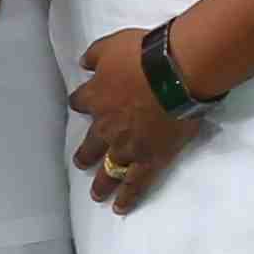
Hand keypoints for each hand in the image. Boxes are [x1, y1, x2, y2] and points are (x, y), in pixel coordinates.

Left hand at [63, 34, 206, 215]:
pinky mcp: (150, 159)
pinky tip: (120, 208)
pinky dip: (127, 197)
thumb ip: (94, 56)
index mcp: (95, 97)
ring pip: (108, 170)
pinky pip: (136, 184)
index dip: (83, 103)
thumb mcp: (110, 45)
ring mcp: (126, 146)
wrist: (172, 74)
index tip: (84, 104)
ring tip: (96, 194)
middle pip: (90, 145)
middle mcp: (105, 126)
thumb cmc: (142, 54)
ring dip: (101, 183)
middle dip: (85, 155)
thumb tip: (84, 64)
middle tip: (81, 163)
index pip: (80, 102)